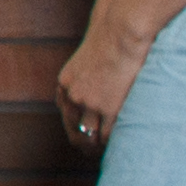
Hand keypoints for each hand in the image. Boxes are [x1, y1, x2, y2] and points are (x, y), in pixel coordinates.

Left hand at [55, 0, 148, 151]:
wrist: (120, 32)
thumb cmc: (110, 39)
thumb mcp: (87, 59)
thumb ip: (86, 77)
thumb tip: (96, 89)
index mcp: (66, 84)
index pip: (66, 114)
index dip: (75, 128)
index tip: (84, 136)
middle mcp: (73, 96)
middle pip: (75, 130)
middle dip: (83, 144)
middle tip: (92, 153)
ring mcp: (90, 104)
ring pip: (91, 136)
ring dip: (98, 147)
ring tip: (107, 153)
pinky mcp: (109, 108)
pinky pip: (108, 134)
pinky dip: (112, 142)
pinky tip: (119, 145)